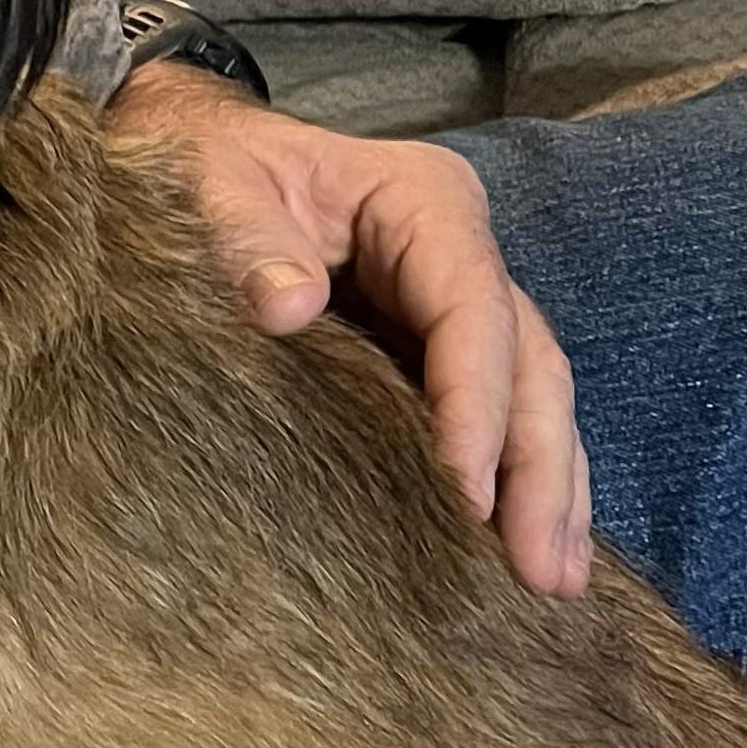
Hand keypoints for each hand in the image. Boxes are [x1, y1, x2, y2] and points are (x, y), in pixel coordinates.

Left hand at [109, 66, 590, 595]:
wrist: (192, 162)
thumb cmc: (206, 170)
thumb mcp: (213, 186)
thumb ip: (246, 239)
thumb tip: (287, 307)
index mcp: (424, 202)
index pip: (473, 308)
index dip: (476, 405)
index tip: (466, 495)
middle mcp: (460, 254)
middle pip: (528, 364)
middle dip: (540, 470)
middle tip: (540, 572)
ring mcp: (454, 306)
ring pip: (529, 400)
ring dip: (549, 492)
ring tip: (554, 586)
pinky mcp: (432, 354)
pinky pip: (494, 418)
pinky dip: (512, 484)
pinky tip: (522, 553)